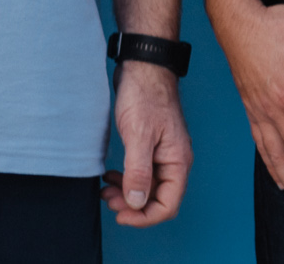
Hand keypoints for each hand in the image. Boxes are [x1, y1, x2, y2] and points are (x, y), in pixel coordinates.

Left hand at [100, 62, 191, 225]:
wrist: (143, 66)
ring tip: (106, 190)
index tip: (121, 215)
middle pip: (157, 198)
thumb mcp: (138, 135)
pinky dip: (126, 177)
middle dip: (132, 205)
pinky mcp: (150, 144)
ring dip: (127, 193)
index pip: (168, 205)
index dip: (144, 216)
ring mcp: (162, 152)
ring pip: (147, 186)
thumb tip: (136, 203)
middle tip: (108, 200)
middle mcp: (174, 160)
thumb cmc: (145, 96)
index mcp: (177, 161)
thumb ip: (138, 171)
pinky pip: (141, 171)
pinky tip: (111, 175)